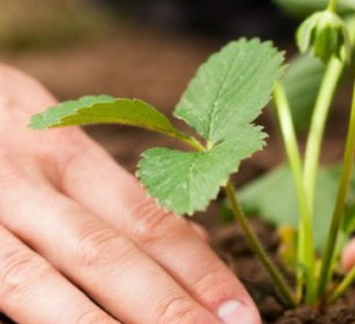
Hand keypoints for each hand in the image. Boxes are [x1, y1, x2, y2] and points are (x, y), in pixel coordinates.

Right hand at [0, 64, 259, 323]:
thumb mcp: (55, 137)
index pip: (147, 217)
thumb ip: (111, 190)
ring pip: (40, 282)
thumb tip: (192, 236)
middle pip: (108, 253)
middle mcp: (24, 180)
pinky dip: (45, 318)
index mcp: (65, 153)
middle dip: (169, 306)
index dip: (198, 268)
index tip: (241, 309)